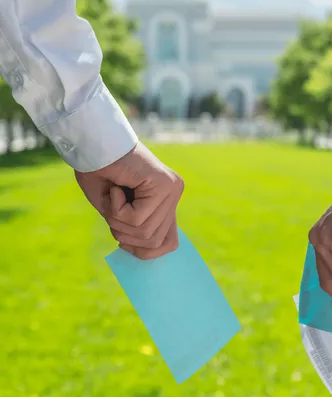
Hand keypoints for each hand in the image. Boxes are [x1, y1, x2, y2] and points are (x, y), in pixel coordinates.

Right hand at [75, 142, 183, 259]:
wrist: (91, 143)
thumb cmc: (99, 172)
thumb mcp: (117, 211)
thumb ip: (134, 230)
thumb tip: (143, 254)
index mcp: (166, 199)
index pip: (170, 243)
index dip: (144, 250)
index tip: (124, 240)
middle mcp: (174, 193)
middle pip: (153, 242)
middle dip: (123, 232)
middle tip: (113, 206)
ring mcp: (172, 188)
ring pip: (144, 232)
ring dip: (117, 218)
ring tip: (114, 193)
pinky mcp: (163, 184)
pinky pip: (137, 218)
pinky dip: (116, 208)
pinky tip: (116, 186)